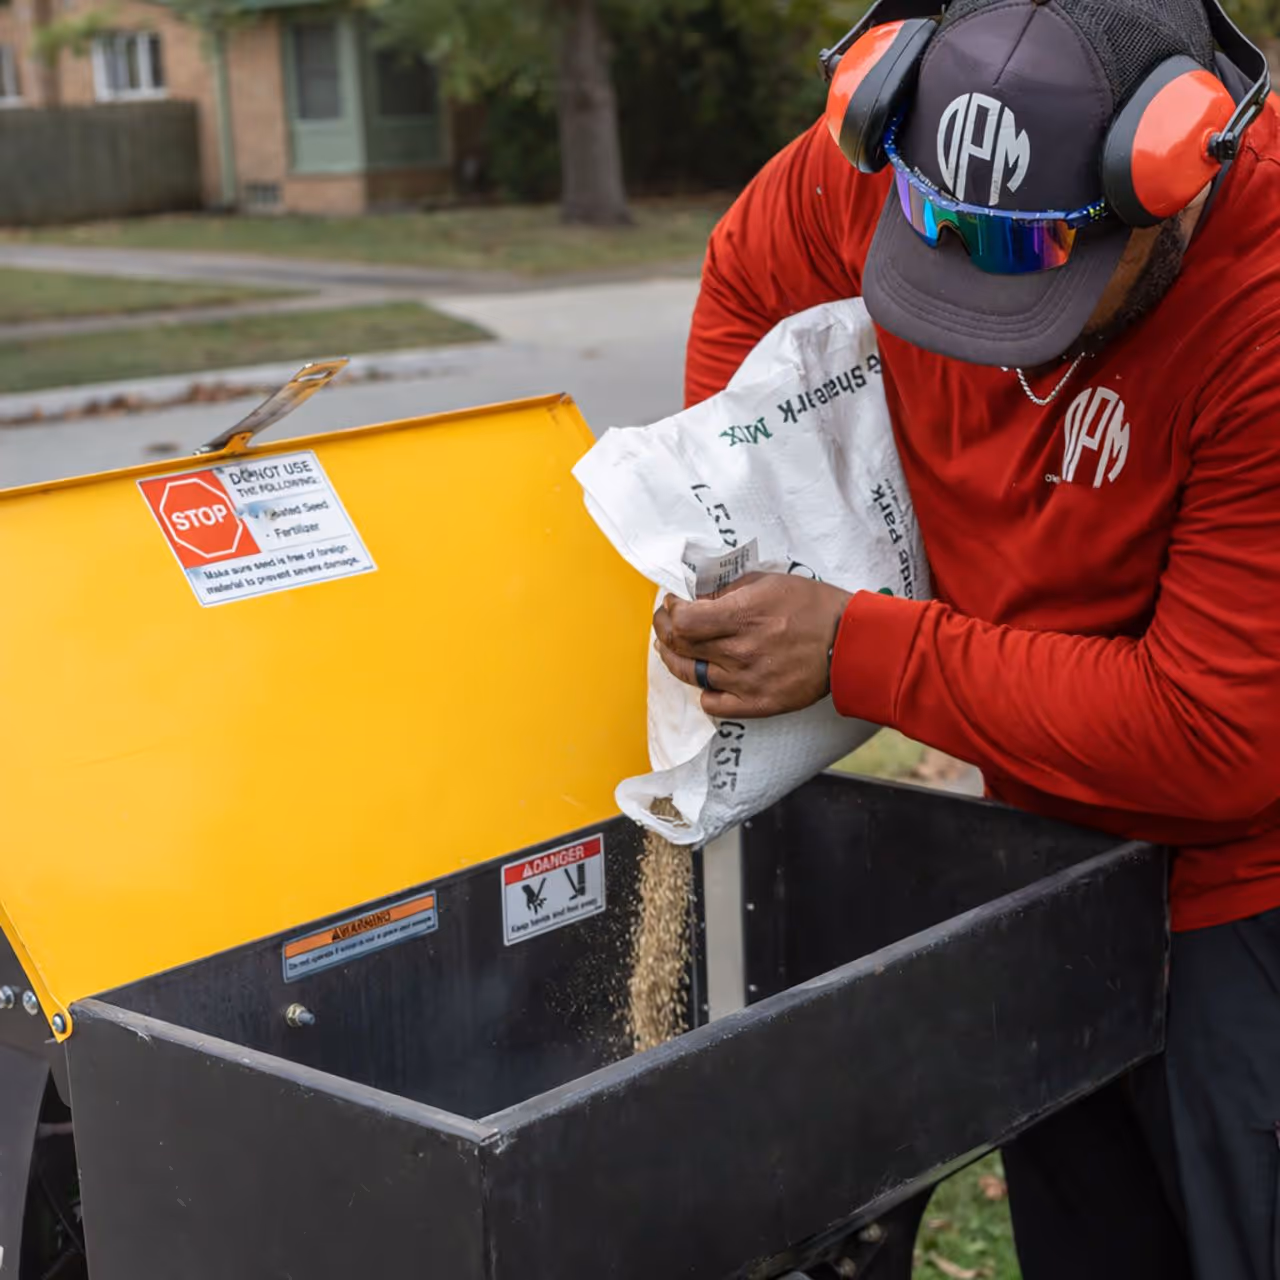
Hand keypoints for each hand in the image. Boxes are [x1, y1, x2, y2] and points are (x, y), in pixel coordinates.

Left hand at [653, 572, 850, 718]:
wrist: (850, 644)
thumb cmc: (812, 607)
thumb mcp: (768, 582)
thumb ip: (728, 590)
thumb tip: (697, 598)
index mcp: (742, 616)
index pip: (682, 621)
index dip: (669, 612)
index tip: (671, 604)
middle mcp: (740, 651)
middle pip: (680, 646)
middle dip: (664, 630)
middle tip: (665, 623)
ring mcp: (747, 681)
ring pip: (690, 675)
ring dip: (676, 659)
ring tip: (675, 649)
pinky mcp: (757, 704)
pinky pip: (712, 704)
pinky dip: (704, 691)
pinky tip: (708, 677)